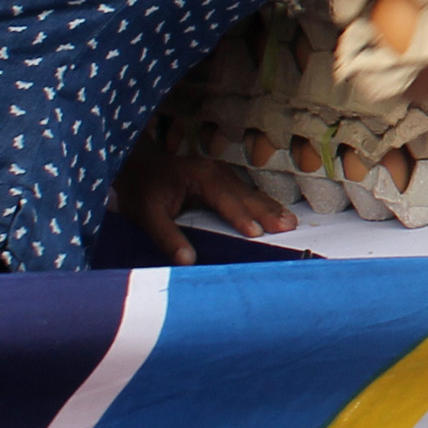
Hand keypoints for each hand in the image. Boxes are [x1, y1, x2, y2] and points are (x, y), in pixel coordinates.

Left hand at [114, 132, 295, 255]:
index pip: (225, 199)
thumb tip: (187, 261)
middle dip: (266, 211)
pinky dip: (263, 205)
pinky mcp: (225, 180)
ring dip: (270, 209)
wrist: (138, 166)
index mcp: (201, 177)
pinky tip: (277, 215)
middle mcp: (217, 172)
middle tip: (286, 228)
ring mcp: (223, 174)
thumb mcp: (147, 215)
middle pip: (246, 194)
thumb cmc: (142, 189)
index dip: (240, 216)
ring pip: (251, 193)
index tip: (256, 233)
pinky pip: (248, 194)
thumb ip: (167, 237)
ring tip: (290, 223)